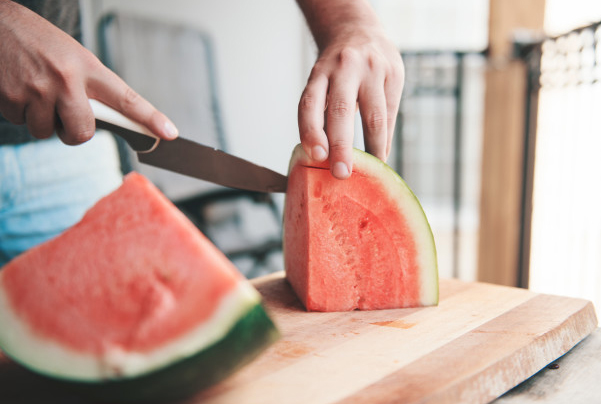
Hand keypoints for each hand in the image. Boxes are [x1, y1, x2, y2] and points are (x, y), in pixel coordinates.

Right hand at [0, 0, 177, 144]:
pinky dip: (18, 111)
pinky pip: (20, 123)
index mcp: (87, 67)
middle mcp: (66, 80)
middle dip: (73, 132)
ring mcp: (38, 91)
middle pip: (82, 133)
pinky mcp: (12, 99)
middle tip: (63, 113)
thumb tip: (101, 118)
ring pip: (47, 132)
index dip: (150, 118)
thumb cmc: (35, 40)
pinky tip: (16, 87)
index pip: (126, 98)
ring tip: (33, 89)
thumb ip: (89, 85)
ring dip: (41, 119)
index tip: (169, 132)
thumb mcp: (72, 55)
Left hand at [296, 0, 403, 178]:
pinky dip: (385, 139)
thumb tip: (324, 159)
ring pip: (373, 115)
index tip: (316, 156)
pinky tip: (381, 157)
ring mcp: (372, 69)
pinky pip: (390, 114)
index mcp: (320, 71)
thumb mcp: (322, 80)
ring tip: (369, 173)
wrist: (360, 30)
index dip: (311, 130)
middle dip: (341, 146)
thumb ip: (323, 111)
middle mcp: (344, 68)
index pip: (310, 103)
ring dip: (372, 147)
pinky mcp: (394, 74)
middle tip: (341, 173)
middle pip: (341, 110)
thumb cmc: (336, 70)